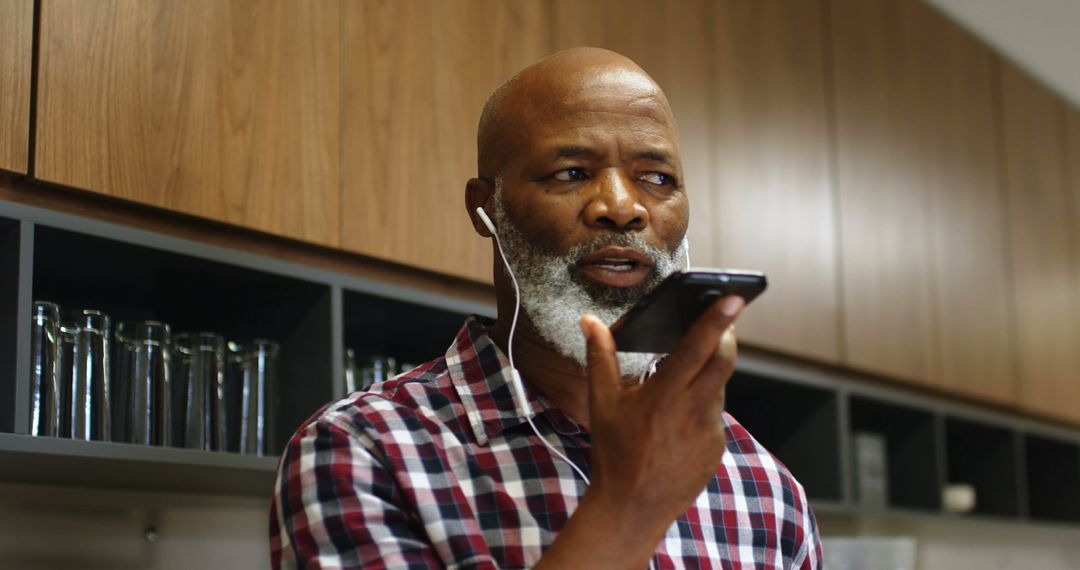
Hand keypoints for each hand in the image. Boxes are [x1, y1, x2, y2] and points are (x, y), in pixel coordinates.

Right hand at [532, 296, 742, 569]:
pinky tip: (678, 420)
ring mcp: (710, 431)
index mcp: (664, 395)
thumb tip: (589, 321)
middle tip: (719, 321)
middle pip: (724, 361)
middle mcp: (693, 411)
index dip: (718, 320)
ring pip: (718, 387)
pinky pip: (714, 415)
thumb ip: (600, 356)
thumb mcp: (602, 402)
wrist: (631, 508)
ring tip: (678, 384)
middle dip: (725, 336)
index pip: (698, 348)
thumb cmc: (613, 452)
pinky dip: (701, 407)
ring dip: (706, 376)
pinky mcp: (717, 447)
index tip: (734, 297)